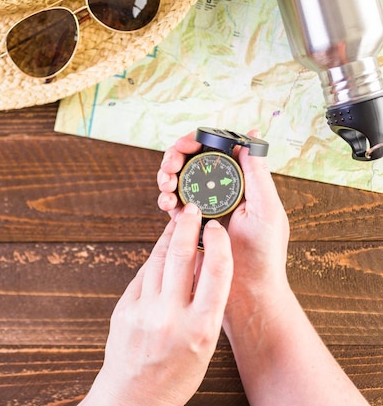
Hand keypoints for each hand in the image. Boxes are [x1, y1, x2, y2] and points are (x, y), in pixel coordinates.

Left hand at [80, 203, 232, 405]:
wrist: (133, 396)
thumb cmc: (176, 375)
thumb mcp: (204, 345)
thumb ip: (206, 305)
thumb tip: (205, 264)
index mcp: (201, 328)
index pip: (216, 273)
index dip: (218, 243)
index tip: (216, 227)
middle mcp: (172, 316)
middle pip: (182, 256)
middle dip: (188, 226)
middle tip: (191, 208)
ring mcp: (144, 311)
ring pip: (158, 260)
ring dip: (169, 238)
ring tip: (177, 224)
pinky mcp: (124, 308)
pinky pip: (142, 275)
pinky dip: (153, 261)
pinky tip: (160, 253)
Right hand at [156, 131, 290, 324]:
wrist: (247, 293)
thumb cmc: (265, 255)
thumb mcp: (266, 209)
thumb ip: (257, 174)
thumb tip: (251, 138)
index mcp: (241, 183)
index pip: (216, 150)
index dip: (197, 141)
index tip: (187, 144)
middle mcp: (221, 192)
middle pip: (192, 162)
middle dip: (176, 158)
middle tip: (170, 165)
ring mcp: (203, 208)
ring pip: (178, 180)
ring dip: (167, 177)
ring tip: (166, 186)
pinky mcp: (189, 226)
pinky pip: (173, 205)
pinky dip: (166, 199)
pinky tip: (167, 204)